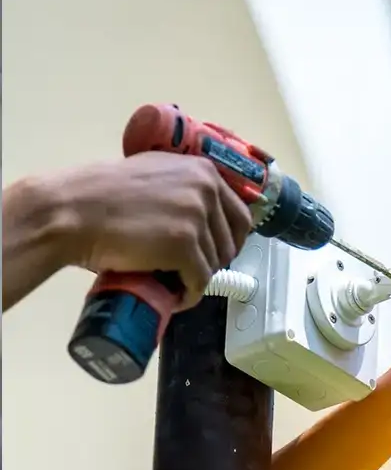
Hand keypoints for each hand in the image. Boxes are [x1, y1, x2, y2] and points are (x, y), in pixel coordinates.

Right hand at [50, 152, 252, 308]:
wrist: (71, 210)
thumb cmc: (102, 195)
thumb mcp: (155, 174)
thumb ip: (183, 185)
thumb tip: (203, 212)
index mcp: (204, 171)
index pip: (240, 214)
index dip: (231, 239)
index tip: (217, 253)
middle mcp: (207, 190)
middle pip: (231, 241)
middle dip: (215, 261)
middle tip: (192, 272)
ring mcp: (197, 218)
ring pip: (215, 263)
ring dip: (197, 279)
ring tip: (175, 283)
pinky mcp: (185, 246)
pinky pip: (200, 281)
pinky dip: (190, 295)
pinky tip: (176, 298)